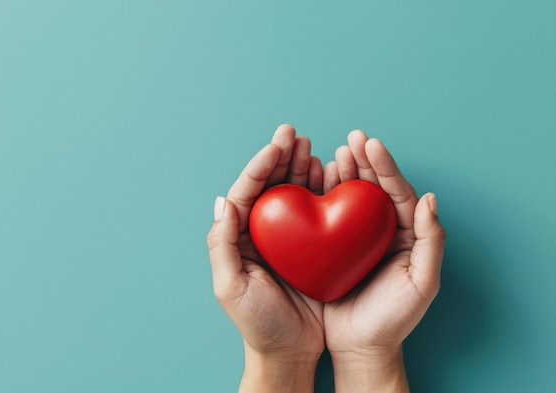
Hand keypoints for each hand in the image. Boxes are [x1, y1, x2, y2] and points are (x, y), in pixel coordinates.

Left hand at [206, 125, 324, 392]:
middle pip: (270, 186)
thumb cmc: (257, 323)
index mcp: (239, 238)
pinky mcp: (310, 248)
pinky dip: (320, 191)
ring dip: (300, 168)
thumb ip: (221, 244)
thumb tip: (223, 201)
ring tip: (310, 148)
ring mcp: (287, 239)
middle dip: (281, 158)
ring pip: (292, 194)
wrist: (289, 352)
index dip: (260, 166)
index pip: (247, 192)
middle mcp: (261, 233)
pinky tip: (328, 175)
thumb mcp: (231, 287)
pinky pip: (315, 212)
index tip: (277, 145)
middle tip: (294, 135)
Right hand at [323, 130, 445, 391]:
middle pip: (374, 188)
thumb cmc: (394, 319)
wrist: (361, 346)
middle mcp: (380, 231)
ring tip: (337, 152)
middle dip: (365, 161)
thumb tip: (429, 198)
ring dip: (345, 171)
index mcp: (405, 235)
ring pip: (351, 196)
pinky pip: (328, 215)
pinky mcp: (332, 247)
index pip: (397, 193)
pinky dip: (324, 194)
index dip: (385, 167)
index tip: (371, 144)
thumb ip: (431, 240)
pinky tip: (318, 178)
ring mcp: (355, 238)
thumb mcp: (422, 283)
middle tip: (353, 138)